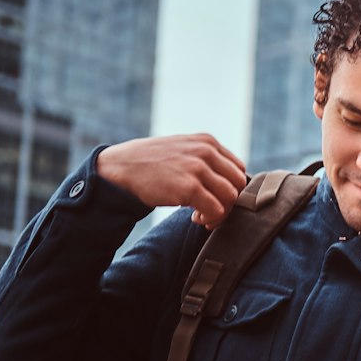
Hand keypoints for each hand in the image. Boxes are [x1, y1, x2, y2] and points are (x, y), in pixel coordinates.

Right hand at [95, 134, 247, 228]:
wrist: (121, 167)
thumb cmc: (152, 163)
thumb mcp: (183, 149)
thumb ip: (206, 159)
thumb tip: (229, 183)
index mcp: (208, 142)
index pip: (238, 169)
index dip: (231, 187)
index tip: (216, 198)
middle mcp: (206, 152)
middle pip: (238, 184)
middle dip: (229, 202)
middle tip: (211, 211)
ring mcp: (198, 168)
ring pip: (231, 198)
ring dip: (220, 212)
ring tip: (201, 215)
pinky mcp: (189, 187)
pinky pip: (215, 209)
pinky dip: (210, 218)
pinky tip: (196, 218)